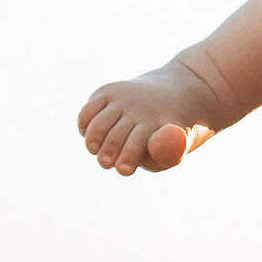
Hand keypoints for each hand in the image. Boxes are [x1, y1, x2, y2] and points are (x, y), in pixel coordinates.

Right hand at [79, 59, 219, 175]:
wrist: (175, 94)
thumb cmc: (172, 133)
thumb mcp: (177, 147)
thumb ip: (165, 155)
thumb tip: (146, 155)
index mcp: (161, 123)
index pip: (139, 143)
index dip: (129, 157)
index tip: (125, 170)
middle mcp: (140, 107)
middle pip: (115, 136)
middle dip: (108, 155)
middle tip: (107, 163)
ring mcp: (123, 97)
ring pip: (98, 124)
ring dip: (93, 143)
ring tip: (97, 150)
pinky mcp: (107, 91)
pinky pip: (88, 112)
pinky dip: (84, 126)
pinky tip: (93, 134)